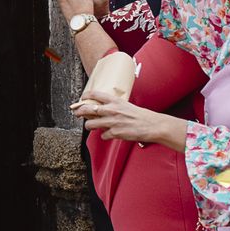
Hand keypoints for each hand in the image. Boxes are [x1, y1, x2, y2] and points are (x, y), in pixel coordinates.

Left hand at [72, 89, 188, 150]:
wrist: (152, 125)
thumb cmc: (140, 115)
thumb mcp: (125, 105)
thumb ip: (113, 106)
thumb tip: (101, 109)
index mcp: (115, 101)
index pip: (94, 94)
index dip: (85, 96)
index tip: (81, 98)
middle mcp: (111, 110)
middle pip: (87, 109)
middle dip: (79, 112)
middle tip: (77, 113)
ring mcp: (112, 122)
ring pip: (90, 124)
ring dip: (89, 126)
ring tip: (91, 126)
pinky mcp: (115, 133)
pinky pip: (103, 135)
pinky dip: (105, 136)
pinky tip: (109, 134)